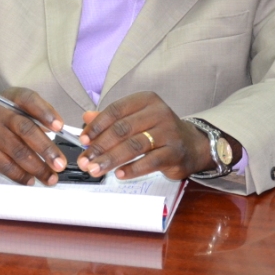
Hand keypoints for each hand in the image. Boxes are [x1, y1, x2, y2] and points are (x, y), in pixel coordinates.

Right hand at [0, 87, 67, 185]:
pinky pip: (5, 165)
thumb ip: (39, 118)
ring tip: (50, 177)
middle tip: (60, 163)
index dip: (45, 112)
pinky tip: (31, 179)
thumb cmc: (4, 122)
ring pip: (17, 151)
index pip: (29, 99)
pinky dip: (21, 175)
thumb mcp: (18, 111)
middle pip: (25, 129)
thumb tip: (62, 134)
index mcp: (12, 98)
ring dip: (37, 167)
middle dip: (46, 149)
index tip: (59, 127)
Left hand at [76, 91, 212, 179]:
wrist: (192, 145)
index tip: (83, 140)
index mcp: (145, 100)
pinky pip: (150, 161)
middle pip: (122, 129)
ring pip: (134, 146)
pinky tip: (118, 174)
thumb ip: (111, 119)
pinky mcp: (175, 153)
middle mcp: (159, 113)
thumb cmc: (158, 131)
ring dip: (111, 159)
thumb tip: (86, 117)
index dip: (96, 126)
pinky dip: (132, 169)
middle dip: (99, 147)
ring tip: (96, 169)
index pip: (115, 111)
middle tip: (85, 160)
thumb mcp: (136, 119)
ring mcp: (169, 132)